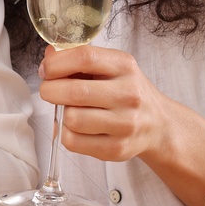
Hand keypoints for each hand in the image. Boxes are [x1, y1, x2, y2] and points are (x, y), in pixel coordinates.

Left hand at [38, 44, 177, 161]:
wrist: (158, 125)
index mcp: (124, 66)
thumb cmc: (126, 91)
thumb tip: (48, 56)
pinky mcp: (117, 149)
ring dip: (62, 114)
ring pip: (72, 119)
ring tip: (71, 110)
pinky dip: (67, 133)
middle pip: (74, 92)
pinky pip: (73, 142)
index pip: (84, 58)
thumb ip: (78, 59)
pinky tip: (78, 127)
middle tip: (49, 91)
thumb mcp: (110, 67)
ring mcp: (125, 124)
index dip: (56, 64)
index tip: (45, 70)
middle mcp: (128, 94)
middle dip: (50, 90)